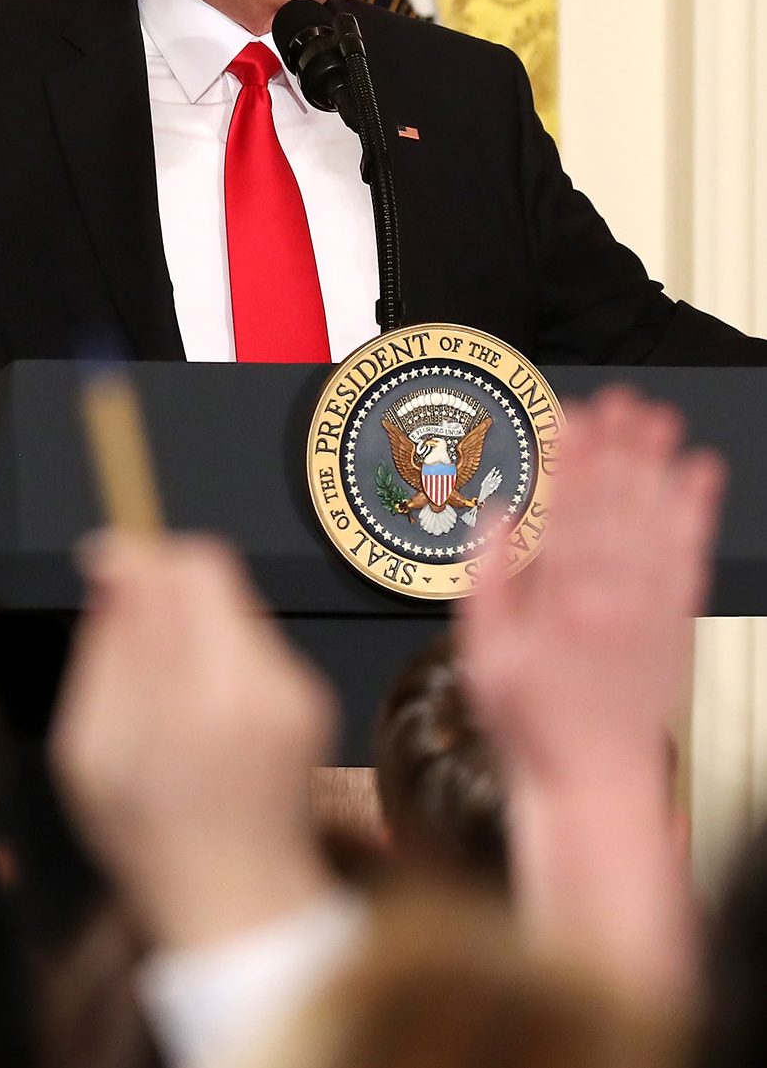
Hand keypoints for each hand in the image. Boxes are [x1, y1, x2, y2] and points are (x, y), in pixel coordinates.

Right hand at [50, 531, 335, 948]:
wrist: (237, 898)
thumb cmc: (144, 831)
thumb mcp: (89, 750)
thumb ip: (105, 651)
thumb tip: (115, 564)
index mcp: (197, 701)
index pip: (184, 573)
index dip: (140, 554)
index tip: (105, 562)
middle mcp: (260, 683)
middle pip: (215, 569)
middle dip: (164, 578)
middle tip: (128, 617)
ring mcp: (296, 688)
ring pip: (235, 601)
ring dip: (192, 618)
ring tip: (164, 683)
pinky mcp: (314, 694)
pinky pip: (255, 639)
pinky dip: (219, 651)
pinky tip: (203, 708)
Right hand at [458, 386, 724, 998]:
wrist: (592, 784)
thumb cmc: (530, 723)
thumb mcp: (480, 655)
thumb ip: (488, 582)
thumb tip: (498, 516)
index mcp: (558, 606)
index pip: (565, 512)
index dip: (570, 459)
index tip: (573, 414)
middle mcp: (612, 600)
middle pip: (615, 506)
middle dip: (618, 447)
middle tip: (623, 398)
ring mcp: (650, 611)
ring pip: (655, 522)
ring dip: (658, 466)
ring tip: (660, 418)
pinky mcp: (676, 624)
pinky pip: (689, 557)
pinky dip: (696, 513)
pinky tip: (700, 475)